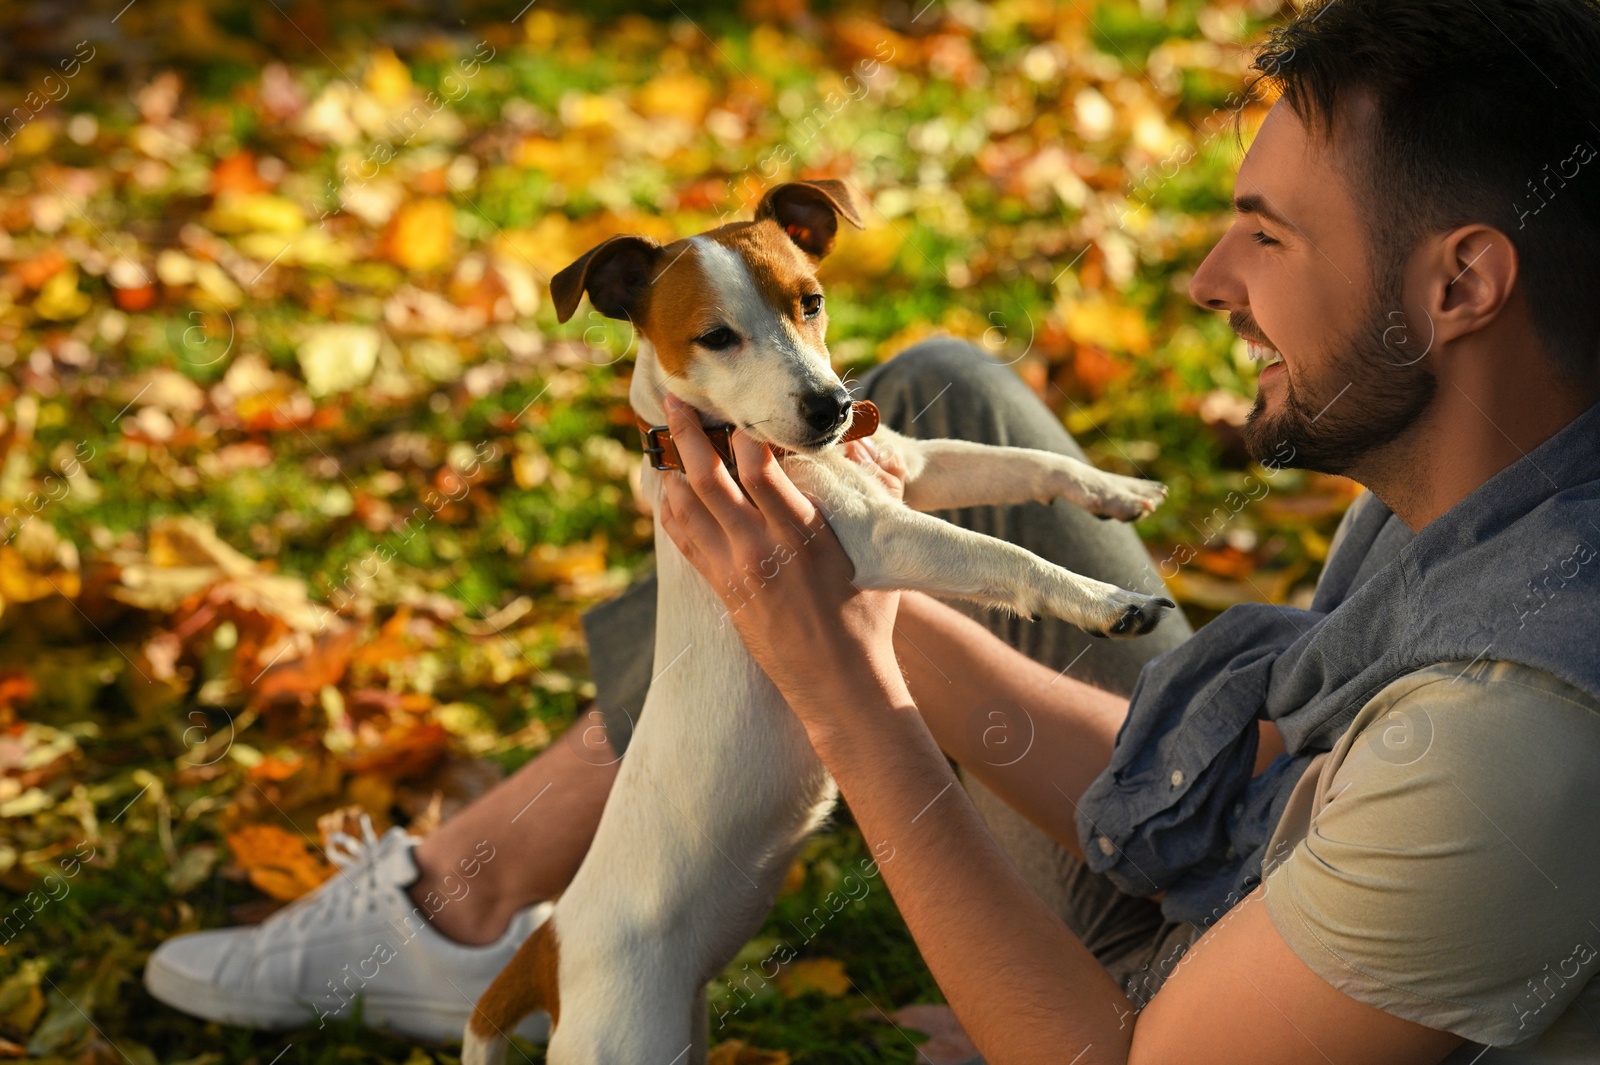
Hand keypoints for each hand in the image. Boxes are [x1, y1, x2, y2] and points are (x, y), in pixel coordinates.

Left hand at [655, 394, 905, 728]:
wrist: (840, 683)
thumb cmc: (868, 616)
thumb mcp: (881, 549)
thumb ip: (877, 490)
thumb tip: (866, 444)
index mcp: (804, 534)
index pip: (760, 467)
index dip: (746, 430)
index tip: (743, 406)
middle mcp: (761, 550)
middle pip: (710, 478)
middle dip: (688, 433)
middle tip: (675, 399)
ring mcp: (735, 572)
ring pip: (686, 507)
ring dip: (672, 467)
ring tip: (664, 438)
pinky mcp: (722, 591)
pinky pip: (683, 541)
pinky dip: (670, 509)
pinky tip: (668, 488)